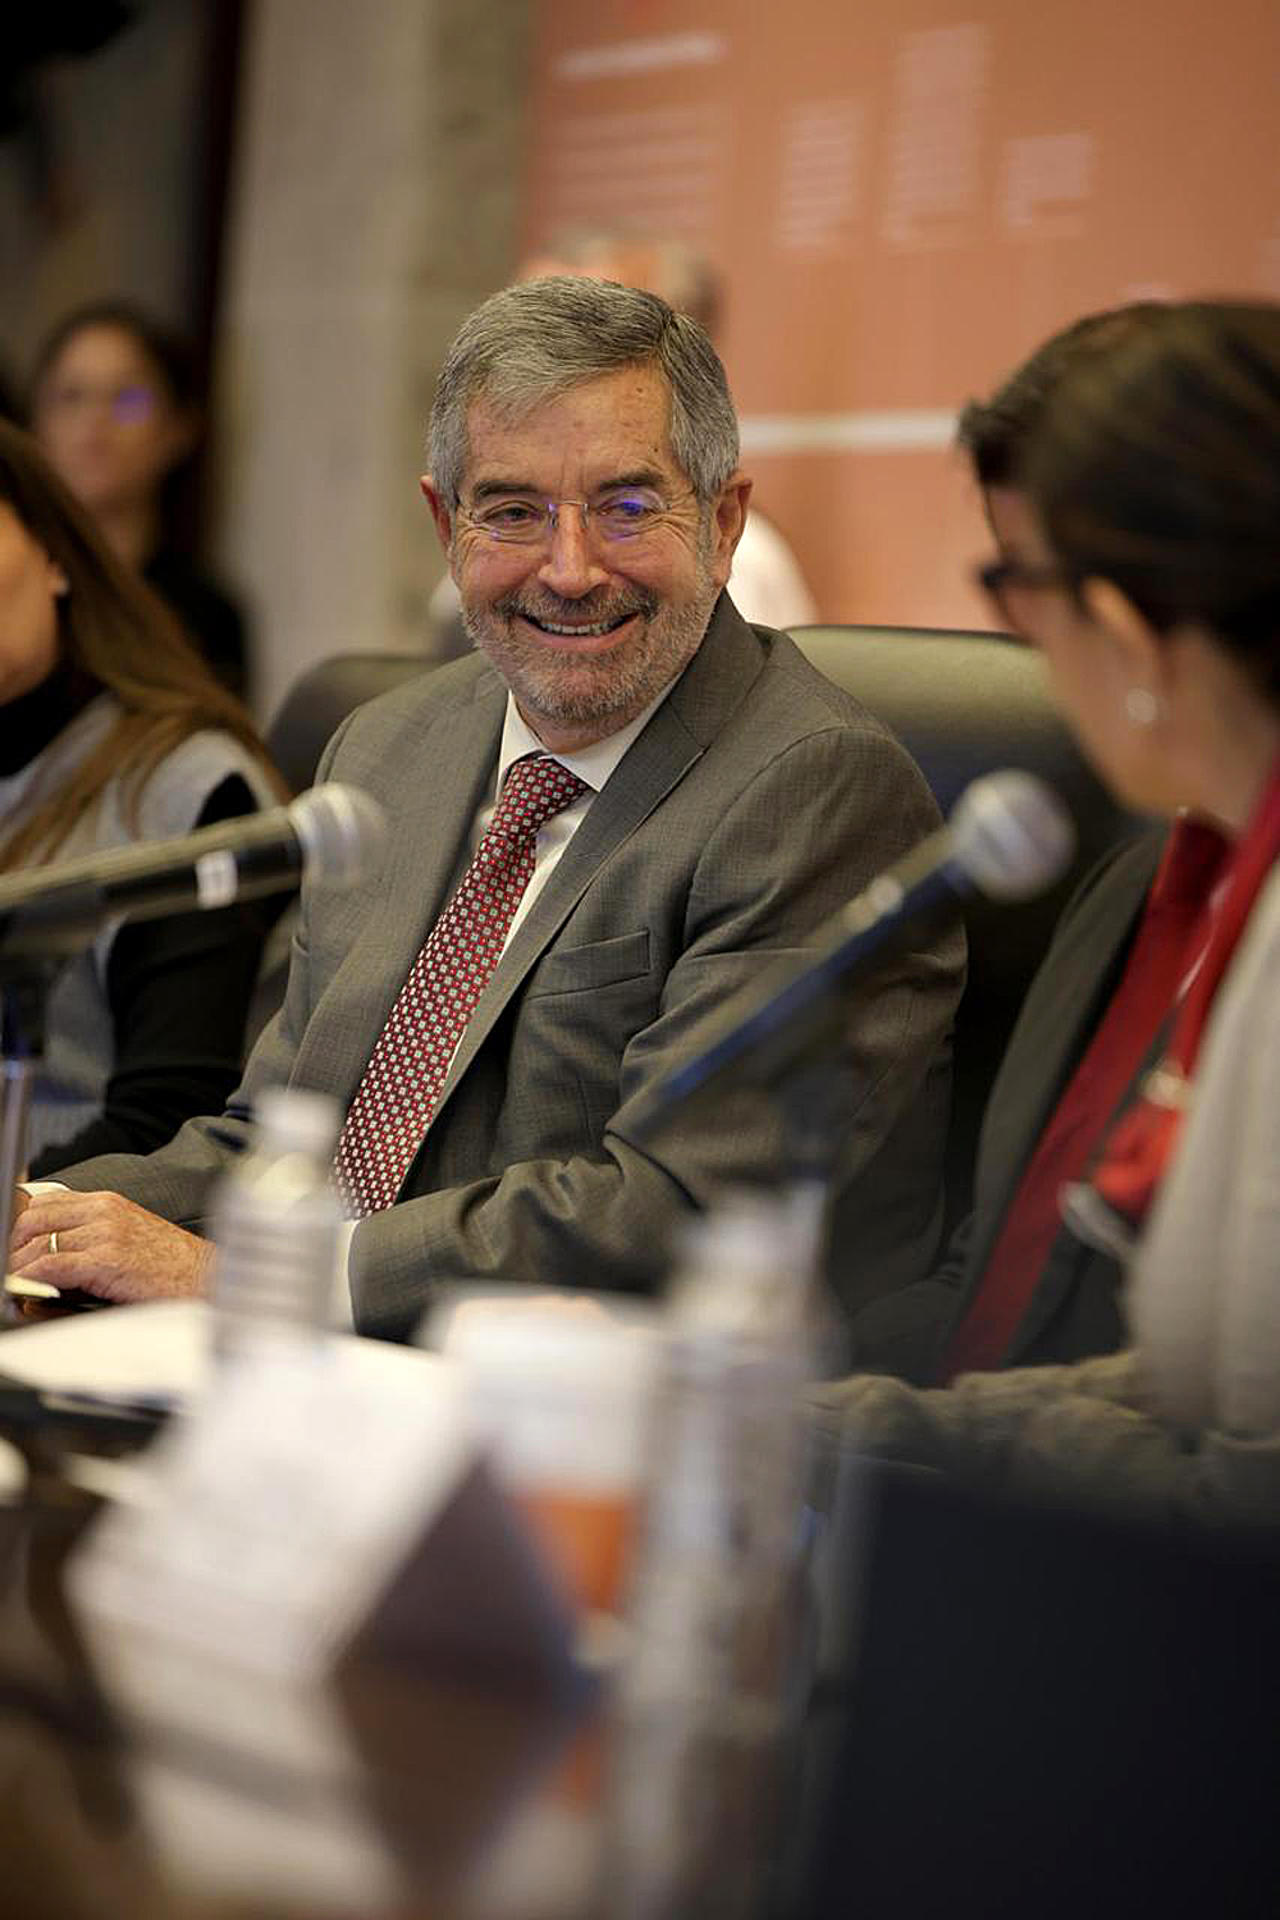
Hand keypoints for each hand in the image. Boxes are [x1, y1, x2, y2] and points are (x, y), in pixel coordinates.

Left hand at [9, 1190, 213, 1304]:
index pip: (47, 1202)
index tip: (15, 1245)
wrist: (205, 1278)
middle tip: (11, 1266)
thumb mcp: (131, 1235)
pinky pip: (54, 1265)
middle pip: (36, 1219)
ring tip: (15, 1281)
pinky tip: (29, 1289)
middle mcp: (104, 1211)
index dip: (22, 1225)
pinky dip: (33, 1278)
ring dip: (20, 1266)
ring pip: (40, 1244)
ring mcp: (106, 1234)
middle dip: (15, 1244)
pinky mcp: (107, 1261)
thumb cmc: (172, 1264)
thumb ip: (94, 1234)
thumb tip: (55, 1251)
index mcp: (108, 1202)